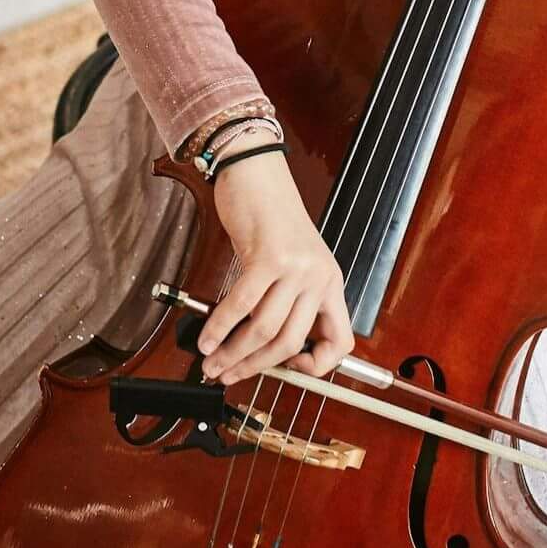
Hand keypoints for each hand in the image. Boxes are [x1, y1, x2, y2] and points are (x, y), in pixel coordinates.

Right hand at [199, 150, 353, 386]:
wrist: (256, 173)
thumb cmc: (269, 216)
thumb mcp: (291, 261)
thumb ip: (285, 299)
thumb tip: (257, 344)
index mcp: (330, 282)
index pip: (340, 340)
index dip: (316, 365)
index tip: (288, 368)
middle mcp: (318, 278)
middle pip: (290, 341)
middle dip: (255, 366)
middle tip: (229, 375)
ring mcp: (295, 268)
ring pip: (264, 328)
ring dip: (233, 352)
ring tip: (212, 362)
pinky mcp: (268, 257)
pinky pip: (241, 305)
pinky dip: (220, 327)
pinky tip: (206, 338)